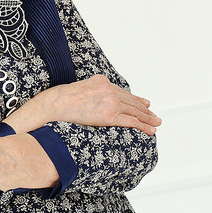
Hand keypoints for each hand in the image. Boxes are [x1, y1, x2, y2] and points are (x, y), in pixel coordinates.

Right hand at [6, 75, 160, 134]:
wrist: (55, 104)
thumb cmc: (60, 99)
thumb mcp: (78, 88)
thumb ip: (91, 92)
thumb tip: (92, 101)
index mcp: (102, 81)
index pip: (123, 92)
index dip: (136, 99)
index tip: (144, 104)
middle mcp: (109, 90)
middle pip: (132, 101)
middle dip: (145, 109)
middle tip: (155, 116)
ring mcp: (110, 101)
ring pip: (135, 111)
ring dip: (148, 118)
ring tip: (156, 123)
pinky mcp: (110, 115)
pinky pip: (131, 121)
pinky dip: (143, 126)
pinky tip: (150, 130)